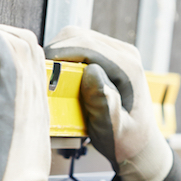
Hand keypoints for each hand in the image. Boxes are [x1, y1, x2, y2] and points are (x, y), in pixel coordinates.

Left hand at [0, 16, 56, 180]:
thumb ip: (6, 130)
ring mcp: (27, 103)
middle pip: (29, 46)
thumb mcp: (15, 154)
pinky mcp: (10, 107)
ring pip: (20, 45)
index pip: (33, 62)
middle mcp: (36, 103)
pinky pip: (6, 57)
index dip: (10, 44)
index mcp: (38, 113)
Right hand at [45, 26, 172, 180]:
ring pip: (76, 37)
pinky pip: (79, 45)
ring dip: (58, 53)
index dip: (60, 54)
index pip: (87, 45)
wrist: (139, 145)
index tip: (41, 71)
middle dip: (55, 52)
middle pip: (79, 35)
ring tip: (48, 76)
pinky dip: (64, 56)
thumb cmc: (126, 141)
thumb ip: (104, 104)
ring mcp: (118, 52)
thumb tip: (92, 73)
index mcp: (129, 68)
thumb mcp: (114, 130)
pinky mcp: (109, 56)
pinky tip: (58, 75)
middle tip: (40, 75)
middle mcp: (126, 54)